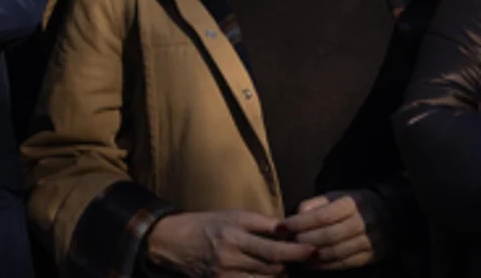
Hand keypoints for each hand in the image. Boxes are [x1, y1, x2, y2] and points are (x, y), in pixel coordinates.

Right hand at [145, 209, 314, 275]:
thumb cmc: (206, 224)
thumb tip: (291, 231)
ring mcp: (226, 273)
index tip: (313, 250)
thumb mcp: (233, 215)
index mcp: (234, 233)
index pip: (275, 247)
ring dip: (280, 273)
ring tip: (281, 264)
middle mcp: (230, 255)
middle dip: (291, 263)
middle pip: (274, 266)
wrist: (173, 241)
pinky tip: (265, 272)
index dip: (298, 251)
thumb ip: (262, 223)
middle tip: (300, 257)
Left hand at [282, 192, 384, 269]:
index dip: (300, 223)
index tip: (281, 227)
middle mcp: (365, 223)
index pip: (323, 216)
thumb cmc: (352, 204)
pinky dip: (324, 265)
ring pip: (336, 252)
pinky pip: (344, 264)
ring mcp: (371, 242)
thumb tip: (294, 218)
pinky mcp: (372, 257)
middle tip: (287, 242)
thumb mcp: (334, 197)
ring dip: (311, 256)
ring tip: (294, 253)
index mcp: (353, 204)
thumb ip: (313, 205)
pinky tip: (309, 263)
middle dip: (304, 240)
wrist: (389, 214)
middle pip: (329, 236)